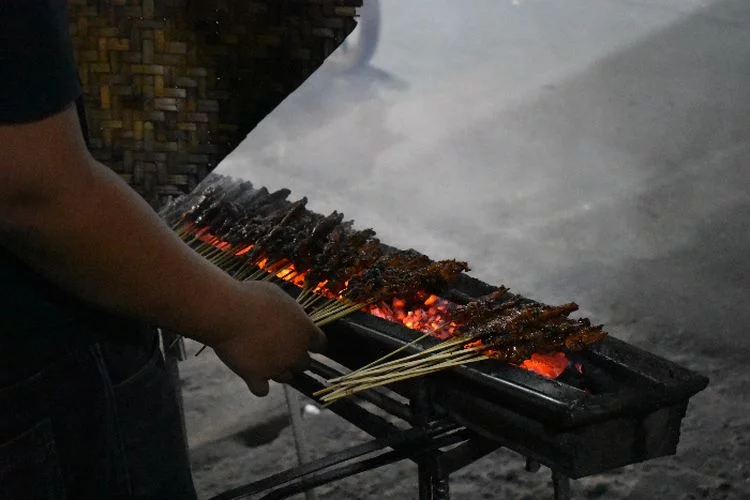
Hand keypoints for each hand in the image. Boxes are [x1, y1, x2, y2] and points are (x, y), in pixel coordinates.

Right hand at [210, 281, 325, 396]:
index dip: (312, 343)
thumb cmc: (252, 298)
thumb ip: (289, 310)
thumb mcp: (278, 296)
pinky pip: (262, 390)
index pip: (320, 344)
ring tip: (261, 357)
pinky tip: (251, 374)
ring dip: (277, 370)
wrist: (228, 313)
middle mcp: (296, 352)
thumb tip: (288, 314)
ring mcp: (277, 367)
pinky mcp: (256, 377)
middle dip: (294, 357)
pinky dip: (258, 384)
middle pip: (304, 363)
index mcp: (305, 330)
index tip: (304, 340)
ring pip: (285, 377)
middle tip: (278, 347)